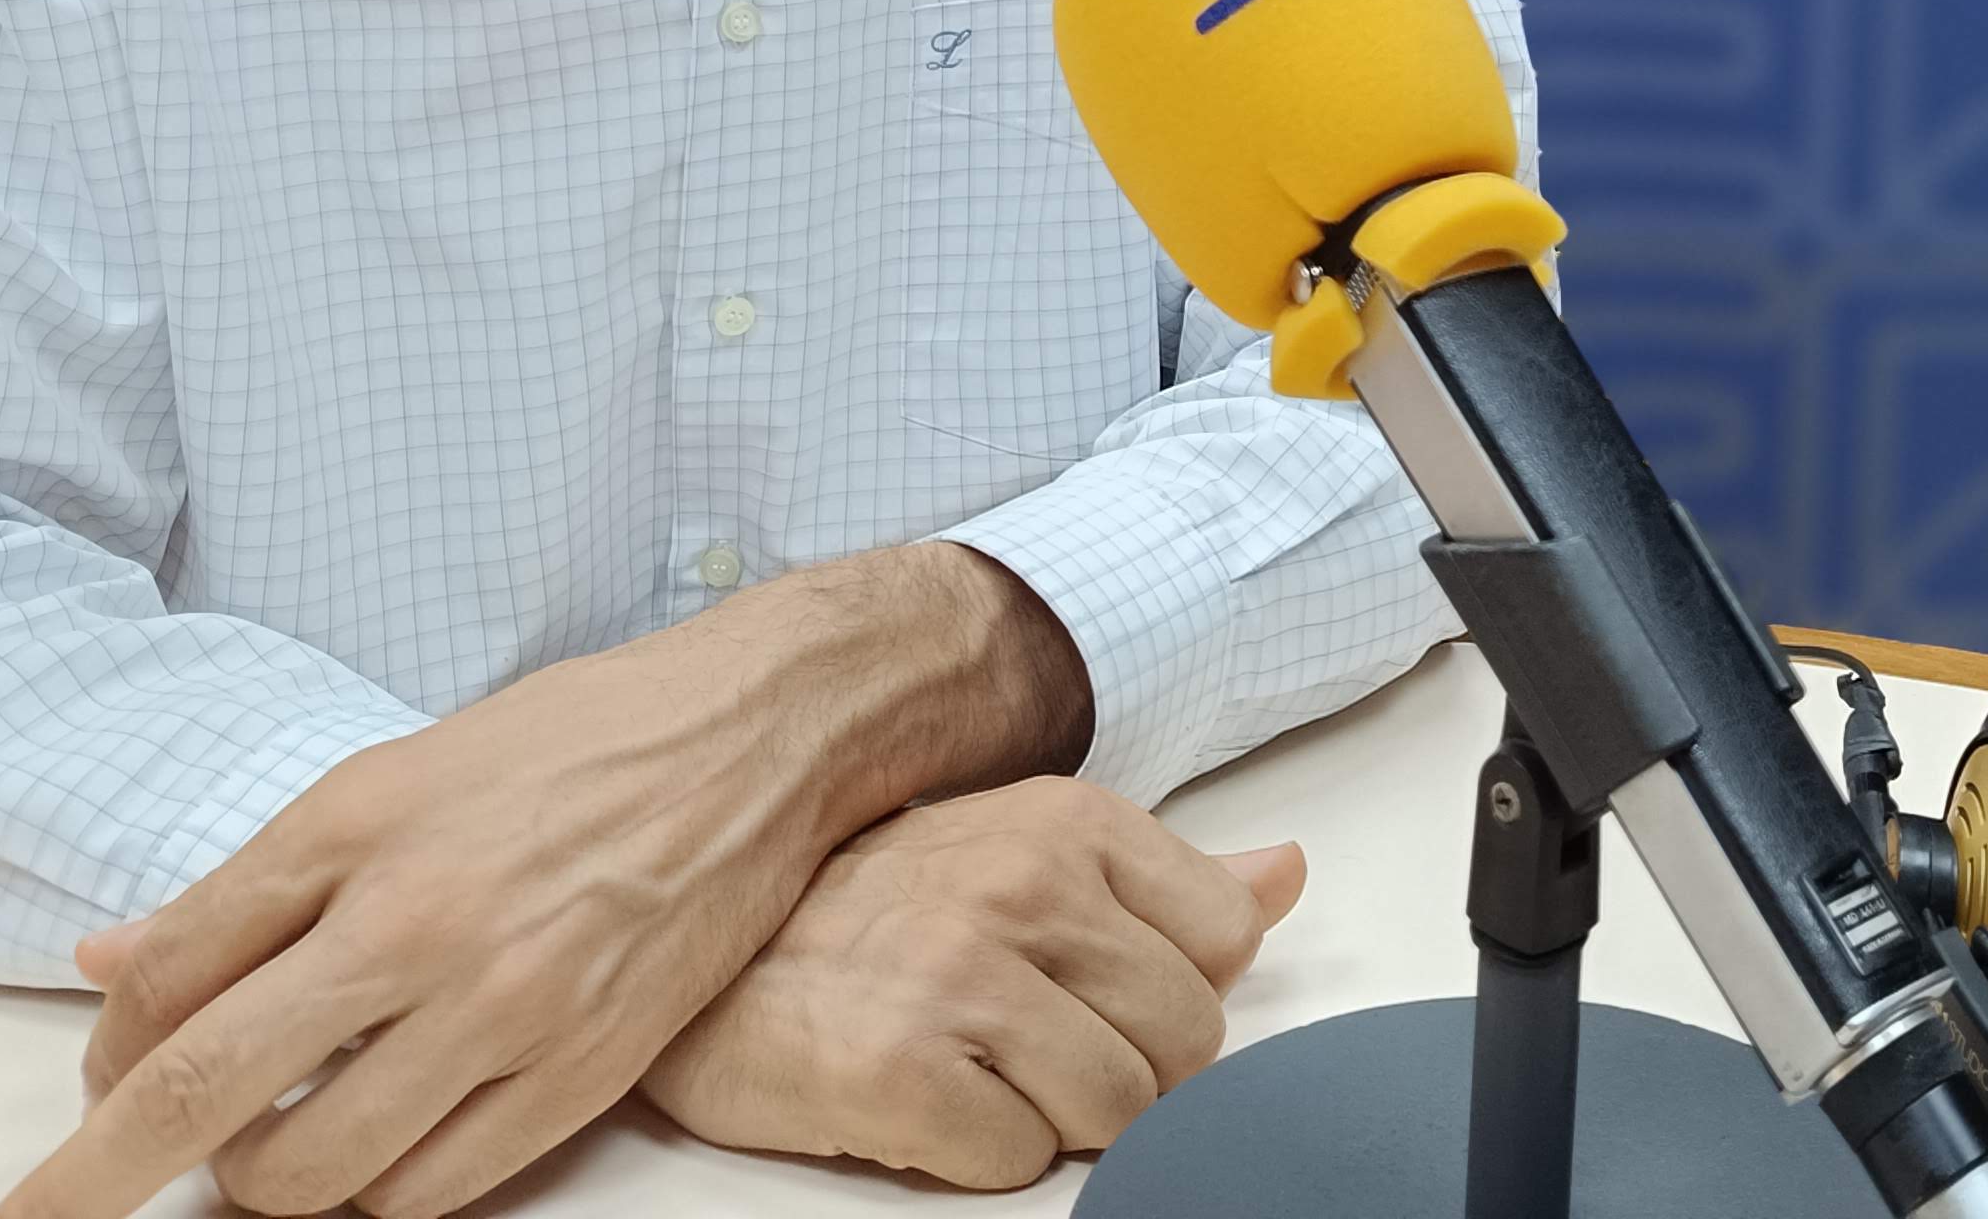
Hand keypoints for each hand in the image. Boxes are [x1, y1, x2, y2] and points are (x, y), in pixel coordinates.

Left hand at [0, 545, 1089, 1218]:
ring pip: (313, 1177)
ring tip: (287, 1132)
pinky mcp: (585, 1073)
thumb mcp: (393, 773)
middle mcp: (424, 924)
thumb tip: (109, 965)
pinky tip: (383, 1138)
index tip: (92, 1099)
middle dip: (101, 1178)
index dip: (101, 1063)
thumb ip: (250, 885)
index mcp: (362, 832)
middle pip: (206, 1099)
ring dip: (267, 1177)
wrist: (759, 736)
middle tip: (93, 1187)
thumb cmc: (574, 741)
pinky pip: (430, 1194)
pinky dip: (378, 1190)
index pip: (170, 983)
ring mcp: (509, 1010)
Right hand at [641, 779, 1303, 1187]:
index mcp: (1071, 826)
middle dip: (1129, 1068)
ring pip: (1119, 1110)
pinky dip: (985, 1154)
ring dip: (1058, 1117)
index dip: (1179, 991)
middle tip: (1040, 1046)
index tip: (1112, 995)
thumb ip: (1168, 878)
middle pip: (1185, 1041)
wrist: (702, 945)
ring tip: (985, 1072)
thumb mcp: (1028, 850)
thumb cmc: (872, 903)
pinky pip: (1021, 1161)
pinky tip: (934, 1102)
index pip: (1228, 940)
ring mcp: (963, 980)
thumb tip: (1286, 873)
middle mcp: (1026, 889)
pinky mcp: (901, 1072)